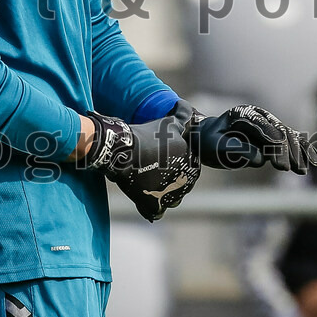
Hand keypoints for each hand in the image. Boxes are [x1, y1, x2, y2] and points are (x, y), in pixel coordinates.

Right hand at [83, 100, 200, 221]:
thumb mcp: (168, 123)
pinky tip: (143, 196)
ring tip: (148, 181)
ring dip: (163, 193)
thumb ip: (183, 115)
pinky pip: (157, 212)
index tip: (163, 158)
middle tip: (153, 168)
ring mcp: (169, 196)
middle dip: (170, 179)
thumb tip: (185, 104)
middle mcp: (185, 183)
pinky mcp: (153, 205)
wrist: (124, 149)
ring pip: (171, 199)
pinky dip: (151, 207)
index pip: (190, 169)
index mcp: (192, 165)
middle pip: (181, 186)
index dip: (176, 164)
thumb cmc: (147, 135)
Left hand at [186, 103, 316, 173]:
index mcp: (243, 114)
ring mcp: (267, 122)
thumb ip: (236, 150)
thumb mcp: (215, 146)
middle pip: (279, 131)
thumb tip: (260, 158)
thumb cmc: (210, 141)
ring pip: (288, 135)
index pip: (263, 128)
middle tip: (292, 170)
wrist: (209, 136)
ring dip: (298, 152)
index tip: (281, 165)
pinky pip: (292, 139)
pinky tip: (313, 160)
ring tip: (302, 170)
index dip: (274, 145)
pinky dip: (303, 148)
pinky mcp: (274, 132)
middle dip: (288, 151)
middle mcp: (258, 115)